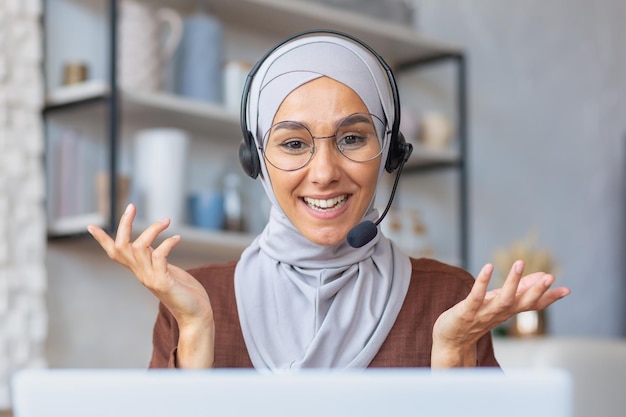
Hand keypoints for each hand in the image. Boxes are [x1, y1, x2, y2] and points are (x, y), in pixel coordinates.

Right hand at [87, 203, 214, 366]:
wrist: (195, 315)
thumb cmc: (185, 293)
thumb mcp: (166, 271)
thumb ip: (156, 260)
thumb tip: (151, 246)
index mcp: (140, 270)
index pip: (115, 254)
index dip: (103, 240)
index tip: (90, 226)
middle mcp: (141, 274)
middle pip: (122, 246)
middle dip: (124, 224)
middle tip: (131, 206)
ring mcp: (150, 278)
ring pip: (139, 248)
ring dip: (152, 230)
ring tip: (166, 220)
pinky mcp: (163, 281)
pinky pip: (160, 256)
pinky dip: (168, 243)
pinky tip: (177, 238)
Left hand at [431, 260, 569, 366]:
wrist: (450, 342)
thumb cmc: (474, 319)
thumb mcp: (498, 304)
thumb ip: (517, 292)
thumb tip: (538, 278)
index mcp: (507, 312)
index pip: (531, 305)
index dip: (549, 298)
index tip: (567, 290)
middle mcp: (499, 314)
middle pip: (522, 303)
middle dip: (537, 291)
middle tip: (551, 277)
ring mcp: (483, 313)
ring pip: (503, 300)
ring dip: (513, 282)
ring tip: (520, 263)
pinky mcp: (466, 311)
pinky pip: (476, 296)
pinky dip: (482, 282)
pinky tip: (488, 267)